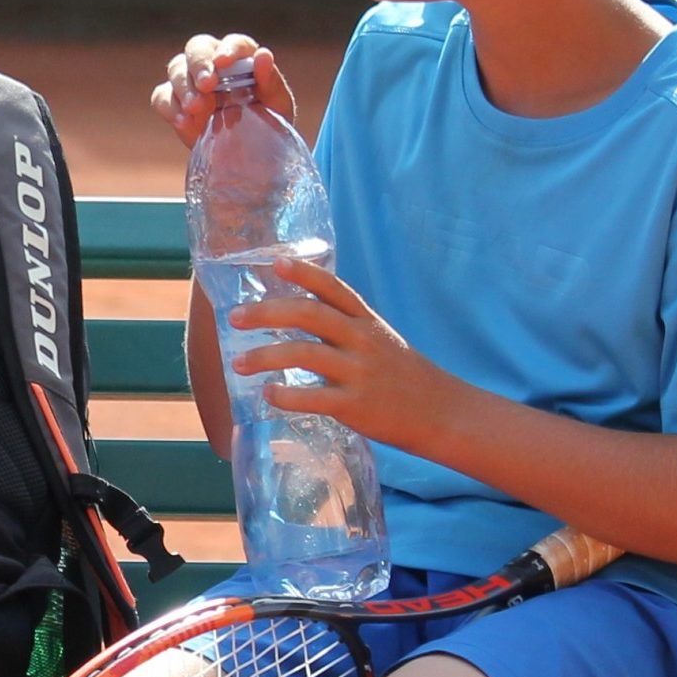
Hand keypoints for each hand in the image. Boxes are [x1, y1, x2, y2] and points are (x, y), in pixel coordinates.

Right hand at [152, 33, 298, 145]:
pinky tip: (184, 122)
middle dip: (199, 64)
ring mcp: (190, 81)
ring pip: (176, 69)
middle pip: (197, 48)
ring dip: (184, 87)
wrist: (250, 154)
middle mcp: (213, 62)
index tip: (223, 62)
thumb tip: (263, 55)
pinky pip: (161, 97)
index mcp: (241, 57)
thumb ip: (270, 80)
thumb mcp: (276, 104)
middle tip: (206, 85)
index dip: (227, 49)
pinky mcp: (174, 103)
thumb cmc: (268, 121)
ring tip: (197, 109)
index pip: (234, 42)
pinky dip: (169, 107)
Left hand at [228, 256, 464, 453]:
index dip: (304, 272)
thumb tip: (296, 318)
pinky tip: (268, 394)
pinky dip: (286, 395)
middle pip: (308, 314)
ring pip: (303, 354)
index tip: (276, 262)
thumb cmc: (402, 376)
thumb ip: (344, 328)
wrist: (442, 413)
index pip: (333, 288)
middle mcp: (362, 340)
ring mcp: (359, 371)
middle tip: (235, 317)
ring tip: (237, 363)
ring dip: (264, 356)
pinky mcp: (355, 405)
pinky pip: (313, 397)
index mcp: (367, 321)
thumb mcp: (380, 340)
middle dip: (266, 312)